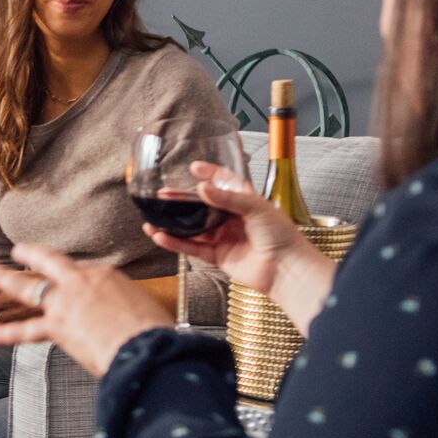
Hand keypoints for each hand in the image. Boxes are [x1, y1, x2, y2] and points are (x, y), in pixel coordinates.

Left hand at [0, 243, 170, 376]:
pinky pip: (24, 329)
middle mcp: (81, 282)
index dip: (72, 277)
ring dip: (3, 279)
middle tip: (16, 251)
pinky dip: (4, 333)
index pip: (81, 273)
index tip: (69, 276)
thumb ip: (126, 309)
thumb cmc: (154, 332)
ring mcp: (65, 303)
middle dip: (30, 256)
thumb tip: (128, 320)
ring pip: (27, 288)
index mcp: (105, 275)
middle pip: (49, 264)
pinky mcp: (57, 326)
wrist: (148, 345)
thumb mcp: (144, 308)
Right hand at [143, 162, 306, 293]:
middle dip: (180, 201)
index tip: (193, 168)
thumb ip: (227, 198)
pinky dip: (175, 243)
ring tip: (152, 219)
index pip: (224, 183)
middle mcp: (232, 218)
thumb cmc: (282, 236)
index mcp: (245, 202)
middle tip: (161, 195)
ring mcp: (223, 237)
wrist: (285, 268)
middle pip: (200, 206)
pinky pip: (192, 248)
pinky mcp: (217, 256)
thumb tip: (203, 188)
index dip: (210, 174)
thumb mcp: (256, 208)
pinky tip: (161, 236)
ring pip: (192, 229)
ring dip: (172, 224)